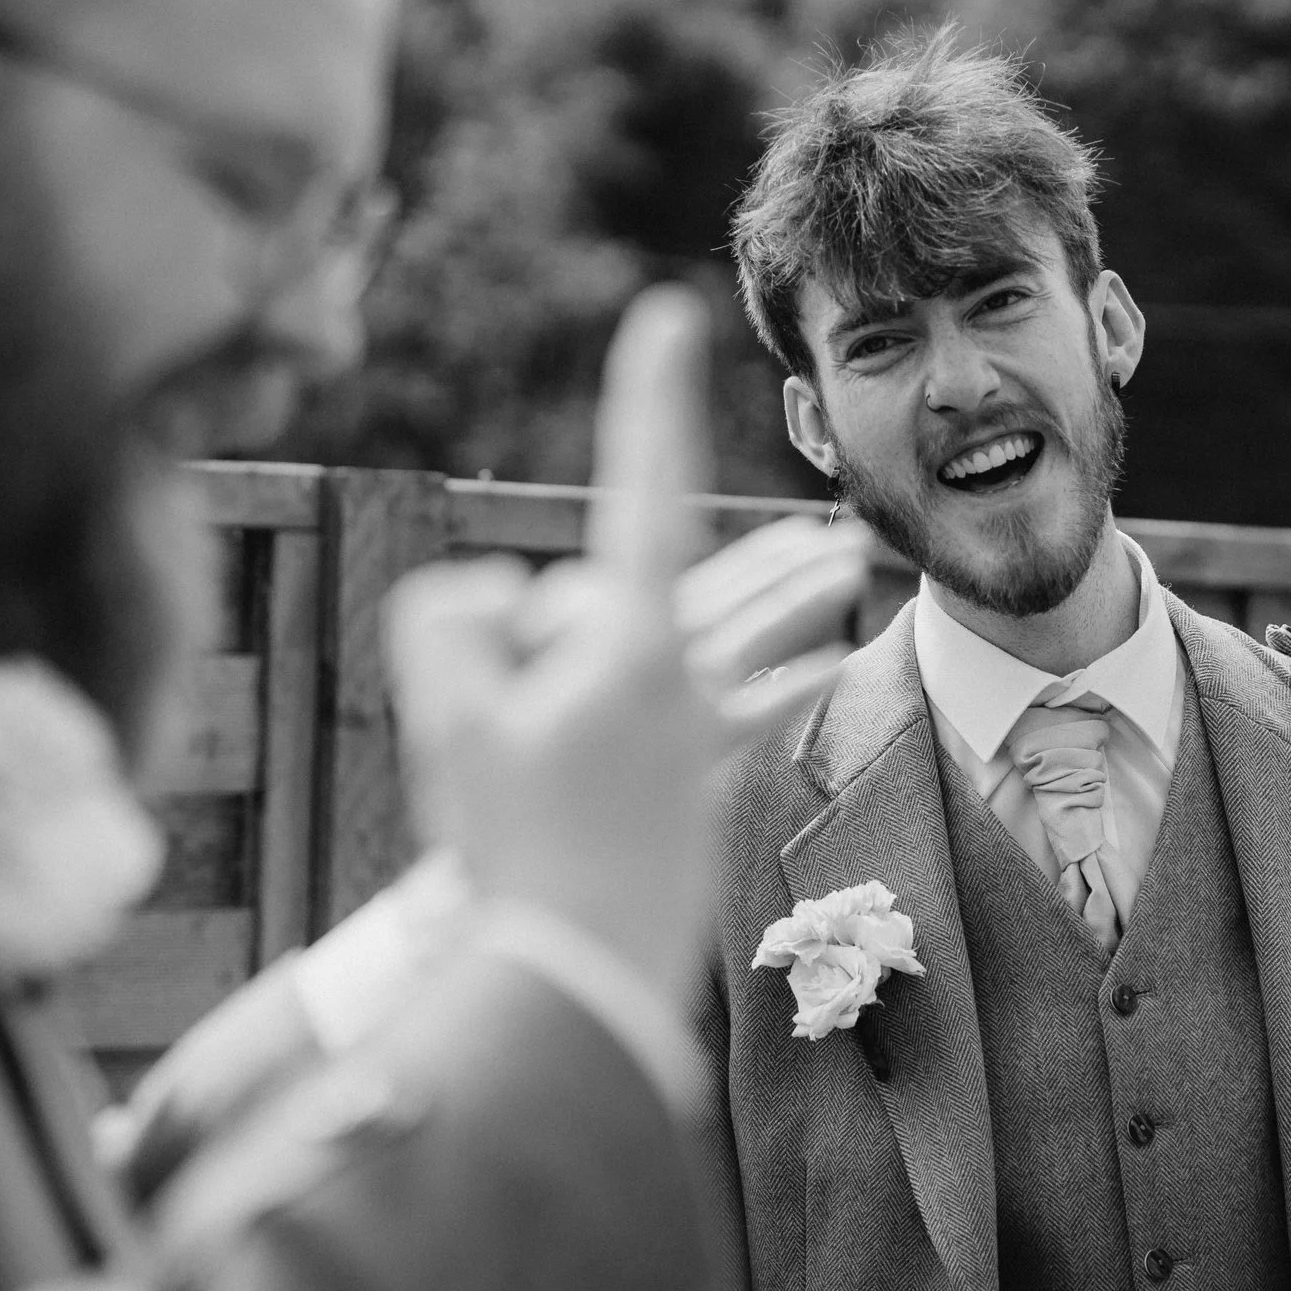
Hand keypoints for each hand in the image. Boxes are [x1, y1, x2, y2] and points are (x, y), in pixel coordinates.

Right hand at [382, 288, 864, 1005]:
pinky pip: (756, 713)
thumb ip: (456, 619)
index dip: (649, 395)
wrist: (571, 971)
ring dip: (789, 592)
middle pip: (713, 577)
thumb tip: (511, 592)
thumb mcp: (444, 716)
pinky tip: (835, 658)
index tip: (664, 319)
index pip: (641, 489)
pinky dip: (789, 678)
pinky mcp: (700, 786)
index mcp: (628, 644)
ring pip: (748, 636)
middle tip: (807, 498)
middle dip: (751, 535)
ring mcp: (696, 734)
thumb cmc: (503, 848)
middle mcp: (677, 678)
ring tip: (846, 559)